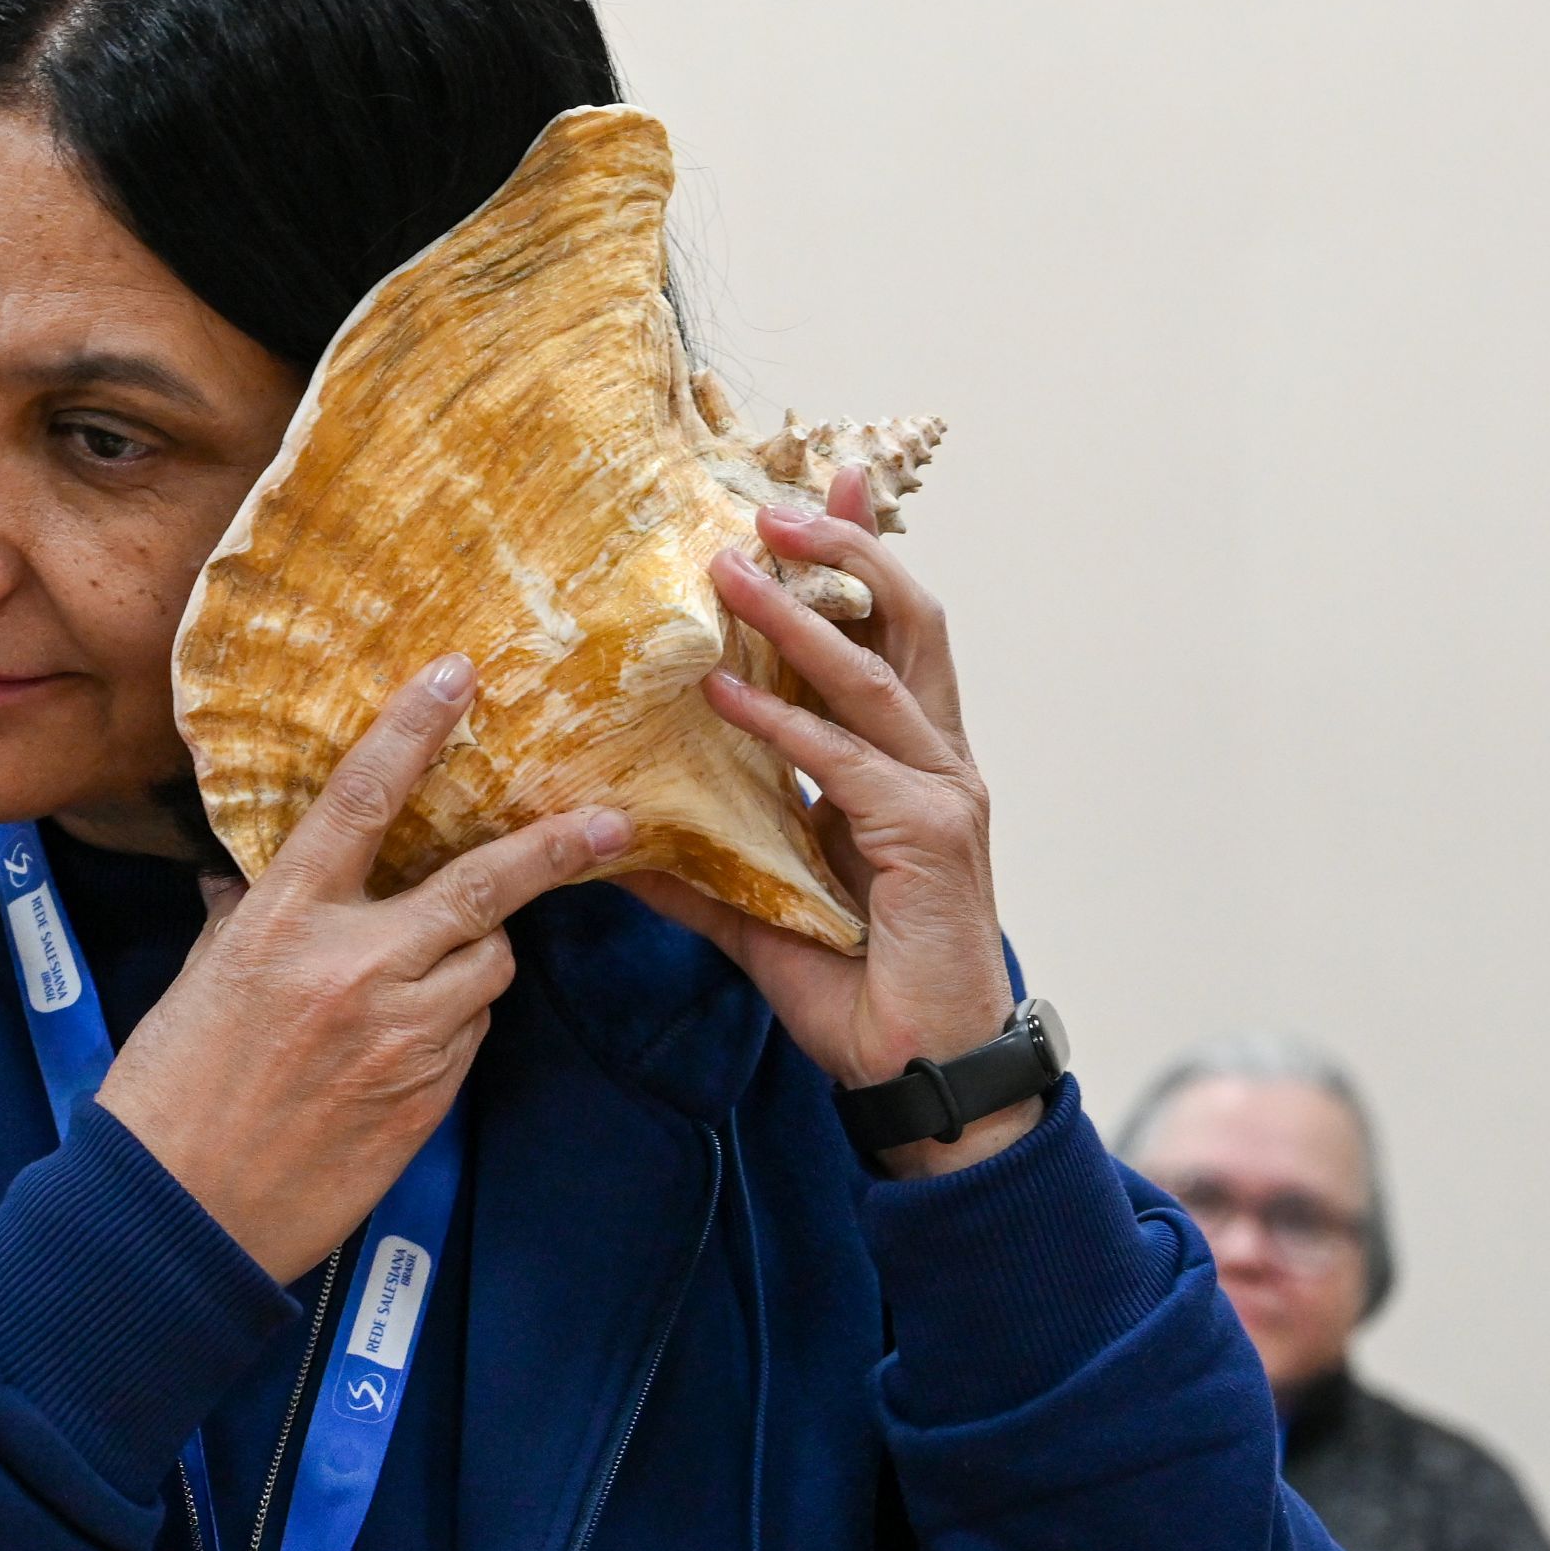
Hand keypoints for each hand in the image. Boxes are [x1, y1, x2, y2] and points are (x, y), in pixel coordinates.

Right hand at [99, 657, 629, 1279]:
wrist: (180, 1215)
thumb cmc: (169, 1094)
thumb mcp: (199, 983)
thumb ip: (242, 921)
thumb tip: (244, 881)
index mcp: (283, 920)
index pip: (362, 799)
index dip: (415, 729)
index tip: (459, 678)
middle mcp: (354, 966)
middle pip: (483, 887)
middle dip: (555, 850)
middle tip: (610, 822)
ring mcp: (400, 1035)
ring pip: (489, 965)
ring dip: (479, 955)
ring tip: (432, 969)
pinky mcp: (426, 1096)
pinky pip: (471, 1032)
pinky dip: (456, 1019)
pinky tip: (409, 1039)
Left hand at [626, 466, 1022, 1178]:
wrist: (923, 1072)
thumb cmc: (861, 991)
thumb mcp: (758, 913)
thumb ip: (695, 868)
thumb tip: (608, 835)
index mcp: (908, 763)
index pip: (888, 631)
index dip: (860, 553)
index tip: (821, 478)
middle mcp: (936, 761)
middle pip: (907, 616)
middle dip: (847, 544)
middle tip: (772, 496)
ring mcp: (940, 793)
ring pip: (876, 669)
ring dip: (803, 610)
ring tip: (732, 566)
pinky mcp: (928, 835)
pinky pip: (845, 762)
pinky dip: (783, 721)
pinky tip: (722, 692)